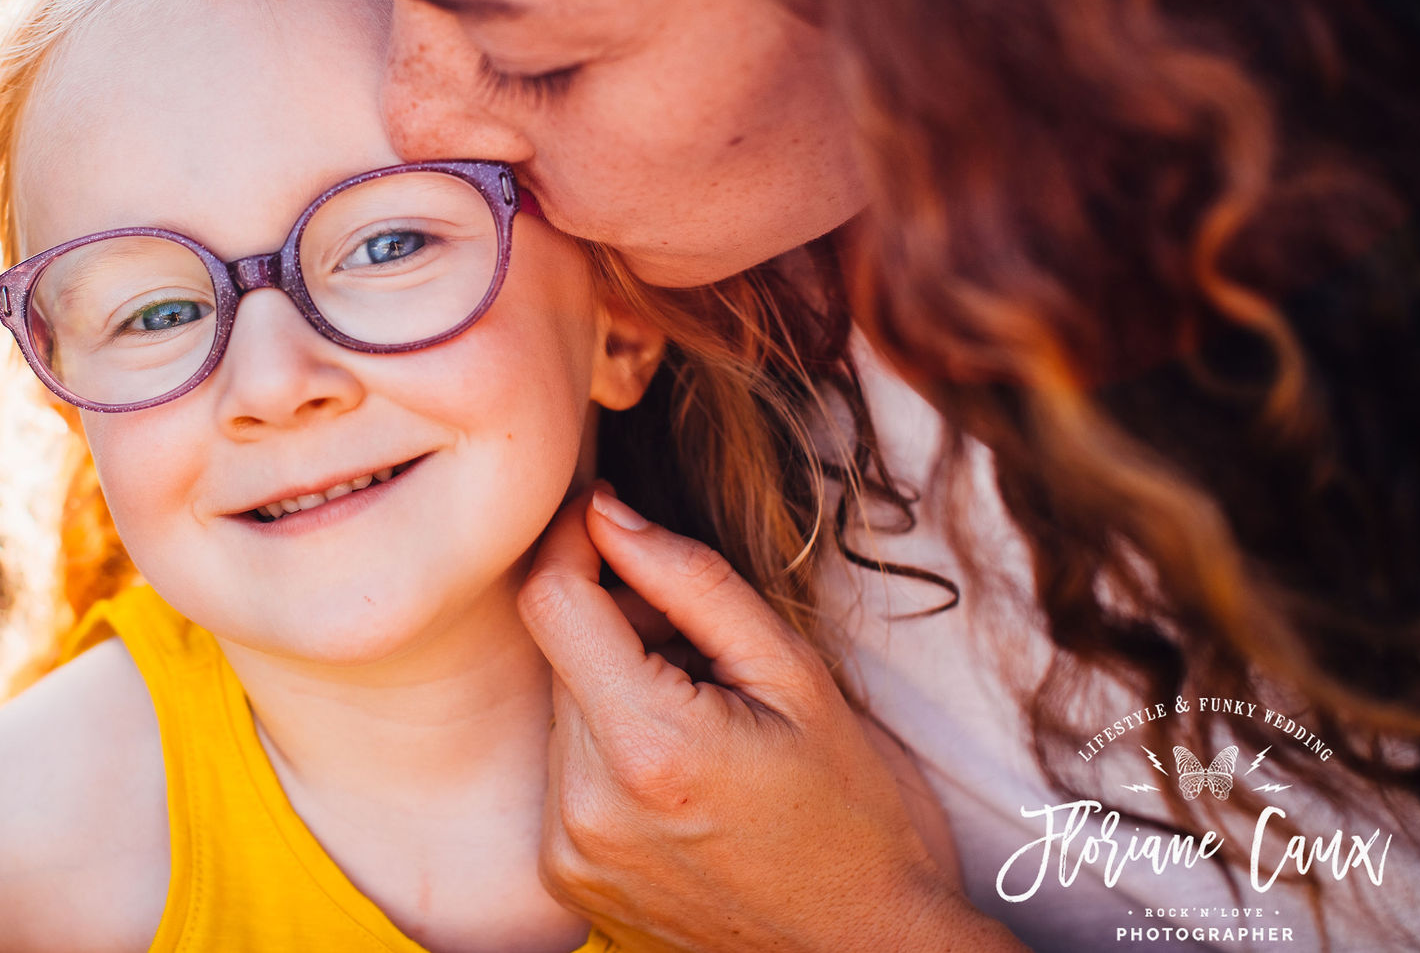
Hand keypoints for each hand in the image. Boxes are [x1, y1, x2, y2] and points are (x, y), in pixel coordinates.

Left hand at [520, 485, 1025, 952]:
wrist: (868, 951)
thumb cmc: (856, 810)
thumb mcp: (795, 674)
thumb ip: (690, 581)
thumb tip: (605, 510)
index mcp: (648, 746)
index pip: (551, 600)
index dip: (574, 541)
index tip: (609, 519)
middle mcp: (587, 807)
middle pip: (558, 653)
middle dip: (617, 623)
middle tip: (702, 650)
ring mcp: (569, 853)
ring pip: (559, 708)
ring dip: (612, 686)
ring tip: (702, 720)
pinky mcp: (566, 880)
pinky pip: (561, 772)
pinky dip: (606, 749)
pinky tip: (679, 773)